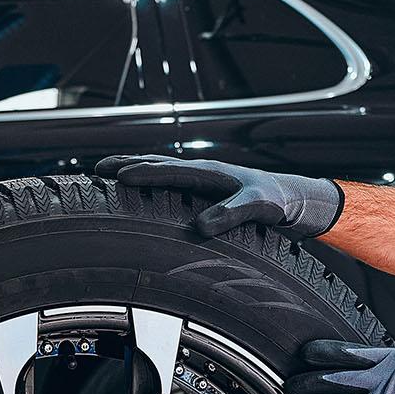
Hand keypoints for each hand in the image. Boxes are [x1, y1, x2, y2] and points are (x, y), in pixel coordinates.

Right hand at [95, 154, 342, 238]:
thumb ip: (231, 215)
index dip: (142, 173)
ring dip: (136, 173)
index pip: (169, 171)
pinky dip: (152, 186)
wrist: (297, 200)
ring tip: (110, 177)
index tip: (116, 177)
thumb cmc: (279, 201)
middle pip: (158, 166)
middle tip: (97, 170)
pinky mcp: (206, 195)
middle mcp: (203, 173)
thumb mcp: (258, 207)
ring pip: (162, 174)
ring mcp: (203, 183)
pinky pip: (172, 188)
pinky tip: (143, 197)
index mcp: (211, 172)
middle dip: (127, 166)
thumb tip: (200, 227)